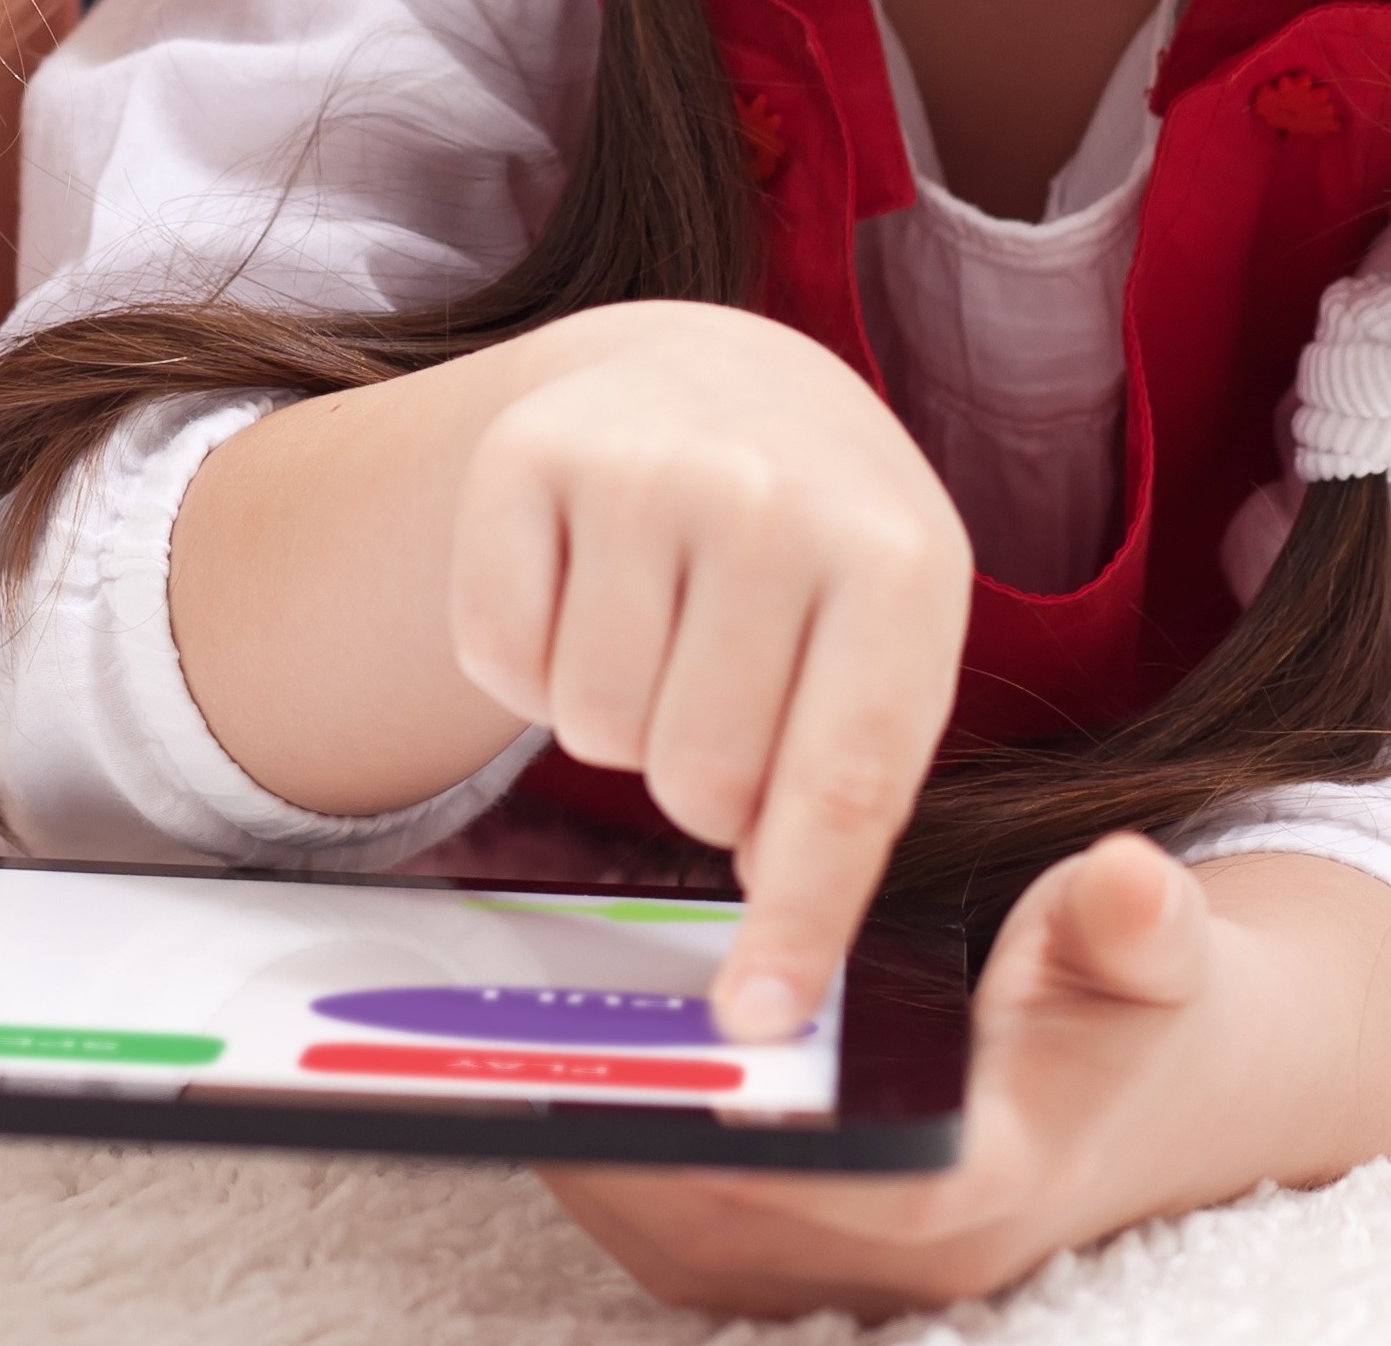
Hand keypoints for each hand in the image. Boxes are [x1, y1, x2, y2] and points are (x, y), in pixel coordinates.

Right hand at [454, 299, 972, 1037]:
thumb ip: (847, 797)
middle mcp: (769, 498)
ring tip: (660, 633)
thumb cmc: (821, 553)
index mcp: (894, 561)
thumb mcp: (889, 642)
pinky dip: (528, 665)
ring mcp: (639, 465)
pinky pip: (496, 658)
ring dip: (616, 718)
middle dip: (698, 784)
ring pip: (588, 725)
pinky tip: (583, 594)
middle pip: (693, 777)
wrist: (716, 373)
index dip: (794, 919)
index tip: (757, 1017)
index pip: (836, 789)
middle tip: (720, 702)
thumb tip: (771, 984)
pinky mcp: (523, 453)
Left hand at [541, 838, 1390, 1313]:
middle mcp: (906, 1272)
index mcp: (978, 1191)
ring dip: (584, 1150)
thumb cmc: (1147, 1014)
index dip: (706, 1132)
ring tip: (487, 1047)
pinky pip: (673, 1238)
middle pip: (706, 1224)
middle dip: (604, 1132)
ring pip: (671, 1242)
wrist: (1175, 1095)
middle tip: (499, 1034)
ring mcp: (849, 1285)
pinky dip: (608, 1162)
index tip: (610, 1063)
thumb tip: (1131, 887)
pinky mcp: (804, 1272)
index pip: (818, 1186)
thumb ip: (1138, 923)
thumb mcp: (1163, 953)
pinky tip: (546, 1072)